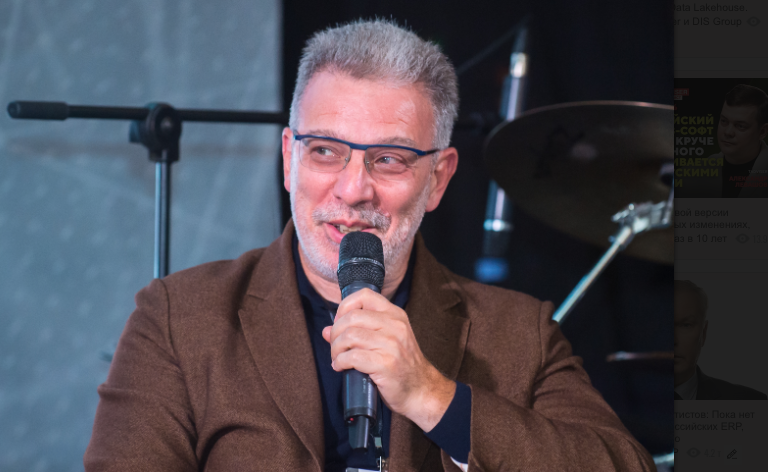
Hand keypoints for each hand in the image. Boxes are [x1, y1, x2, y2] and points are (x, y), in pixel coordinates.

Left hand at [322, 288, 455, 431]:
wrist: (421, 390)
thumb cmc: (401, 365)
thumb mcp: (386, 340)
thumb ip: (359, 331)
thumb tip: (327, 330)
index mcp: (395, 315)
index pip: (364, 295)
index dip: (345, 307)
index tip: (339, 323)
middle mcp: (395, 326)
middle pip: (352, 317)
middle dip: (336, 333)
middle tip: (335, 346)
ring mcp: (392, 345)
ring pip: (349, 336)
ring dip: (336, 349)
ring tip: (337, 358)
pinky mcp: (386, 364)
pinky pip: (352, 357)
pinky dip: (340, 362)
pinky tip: (341, 367)